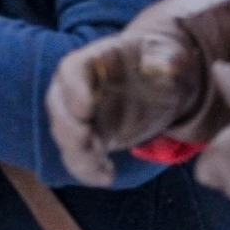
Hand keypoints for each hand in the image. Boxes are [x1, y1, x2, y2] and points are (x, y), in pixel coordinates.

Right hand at [45, 0, 229, 185]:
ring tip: (102, 169)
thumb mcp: (170, 54)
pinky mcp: (91, 136)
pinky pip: (79, 156)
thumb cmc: (163, 60)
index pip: (71, 70)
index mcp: (94, 60)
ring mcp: (81, 113)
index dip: (73, 89)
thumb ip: (166, 59)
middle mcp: (77, 86)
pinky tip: (108, 176)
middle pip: (58, 105)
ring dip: (77, 154)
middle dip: (67, 127)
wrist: (164, 79)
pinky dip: (88, 170)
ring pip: (64, 135)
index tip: (85, 109)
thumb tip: (163, 67)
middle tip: (87, 143)